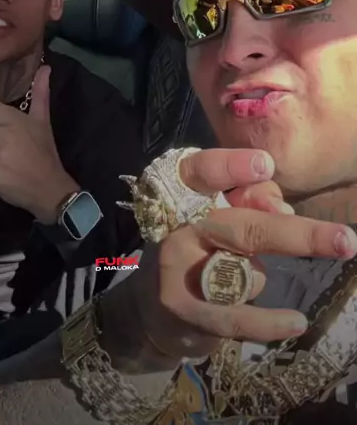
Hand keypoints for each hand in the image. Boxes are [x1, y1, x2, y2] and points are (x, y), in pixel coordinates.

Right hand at [133, 148, 356, 361]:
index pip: (200, 171)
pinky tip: (296, 322)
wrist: (150, 309)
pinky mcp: (181, 308)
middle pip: (241, 227)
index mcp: (181, 194)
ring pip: (246, 272)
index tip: (266, 166)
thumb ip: (247, 203)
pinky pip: (237, 315)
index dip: (230, 166)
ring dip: (257, 278)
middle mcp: (176, 227)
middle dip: (295, 235)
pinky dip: (270, 321)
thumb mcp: (216, 219)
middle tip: (344, 241)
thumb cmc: (196, 251)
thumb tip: (283, 211)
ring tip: (234, 282)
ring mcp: (176, 269)